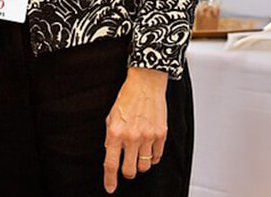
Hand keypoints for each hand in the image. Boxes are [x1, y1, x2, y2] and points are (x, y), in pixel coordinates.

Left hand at [103, 67, 168, 193]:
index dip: (110, 180)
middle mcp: (131, 137)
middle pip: (129, 171)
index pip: (110, 164)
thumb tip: (111, 156)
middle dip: (127, 173)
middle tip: (126, 166)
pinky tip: (148, 149)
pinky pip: (157, 157)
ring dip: (139, 165)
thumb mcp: (111, 118)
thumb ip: (110, 138)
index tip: (110, 187)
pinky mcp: (161, 135)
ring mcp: (148, 137)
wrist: (146, 84)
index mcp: (115, 132)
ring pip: (144, 167)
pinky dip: (152, 158)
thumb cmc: (127, 99)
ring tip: (138, 153)